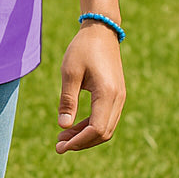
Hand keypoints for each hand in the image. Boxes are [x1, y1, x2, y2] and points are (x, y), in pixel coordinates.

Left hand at [55, 23, 125, 152]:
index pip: (96, 128)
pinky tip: (73, 128)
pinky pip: (105, 119)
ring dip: (85, 137)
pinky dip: (90, 127)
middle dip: (81, 143)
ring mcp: (119, 98)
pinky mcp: (116, 96)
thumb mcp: (70, 73)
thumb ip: (67, 100)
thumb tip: (63, 126)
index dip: (79, 141)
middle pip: (103, 133)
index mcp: (107, 93)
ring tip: (62, 139)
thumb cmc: (83, 49)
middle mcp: (118, 99)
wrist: (101, 31)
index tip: (61, 145)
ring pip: (105, 128)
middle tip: (59, 146)